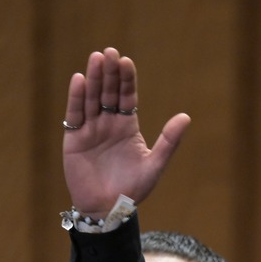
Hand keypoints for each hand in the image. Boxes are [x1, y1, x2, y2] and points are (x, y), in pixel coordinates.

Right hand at [62, 48, 190, 216]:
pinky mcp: (74, 138)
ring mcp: (90, 129)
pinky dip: (76, 97)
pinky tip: (79, 80)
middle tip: (109, 52)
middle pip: (108, 92)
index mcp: (127, 126)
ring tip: (96, 59)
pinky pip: (75, 114)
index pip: (126, 97)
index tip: (126, 62)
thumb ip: (169, 141)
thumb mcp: (154, 165)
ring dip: (93, 79)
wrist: (108, 209)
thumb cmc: (132, 189)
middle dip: (109, 73)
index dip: (126, 80)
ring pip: (91, 98)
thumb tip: (186, 116)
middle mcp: (108, 123)